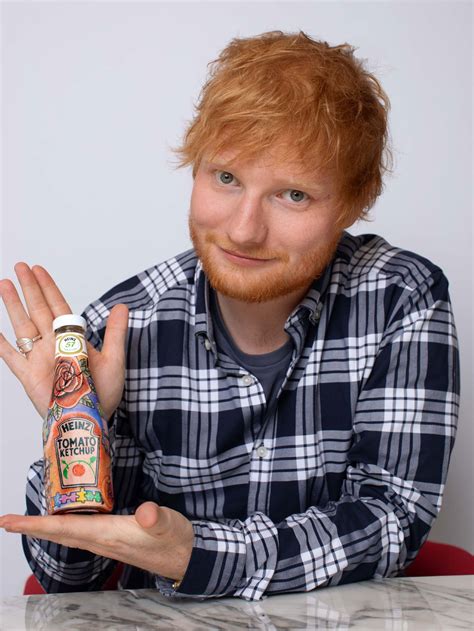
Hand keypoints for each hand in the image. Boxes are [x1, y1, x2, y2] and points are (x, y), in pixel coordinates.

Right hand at [0, 262, 128, 419]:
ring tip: (3, 284)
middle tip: (19, 267)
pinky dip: (0, 343)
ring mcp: (38, 358)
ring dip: (13, 305)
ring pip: (22, 325)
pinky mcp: (28, 375)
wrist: (90, 419)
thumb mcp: (114, 358)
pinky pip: (10, 356)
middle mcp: (53, 344)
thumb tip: (123, 306)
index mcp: (72, 338)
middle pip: (38, 309)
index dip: (48, 287)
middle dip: (29, 288)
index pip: (58, 306)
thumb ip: (115, 332)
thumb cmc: (104, 392)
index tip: (38, 270)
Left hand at [0, 502, 193, 581]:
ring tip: (25, 522)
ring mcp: (106, 542)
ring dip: (43, 528)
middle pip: (58, 534)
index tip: (10, 522)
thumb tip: (145, 512)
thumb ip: (156, 518)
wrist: (187, 558)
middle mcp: (101, 541)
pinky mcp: (113, 539)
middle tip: (5, 521)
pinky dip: (62, 527)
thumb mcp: (169, 524)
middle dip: (31, 528)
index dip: (36, 525)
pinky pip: (78, 533)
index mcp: (108, 535)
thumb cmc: (176, 540)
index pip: (64, 529)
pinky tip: (61, 521)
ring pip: (66, 534)